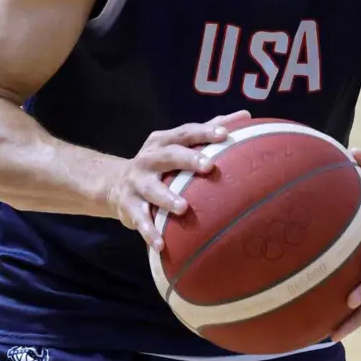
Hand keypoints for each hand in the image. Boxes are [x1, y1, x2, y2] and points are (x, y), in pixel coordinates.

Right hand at [106, 110, 251, 249]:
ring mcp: (137, 182)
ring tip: (183, 208)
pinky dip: (149, 232)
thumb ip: (208, 131)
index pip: (185, 133)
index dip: (203, 132)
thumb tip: (245, 115)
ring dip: (166, 198)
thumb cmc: (161, 163)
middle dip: (187, 160)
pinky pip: (139, 219)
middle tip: (208, 166)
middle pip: (168, 156)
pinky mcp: (129, 206)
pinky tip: (161, 245)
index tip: (224, 134)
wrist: (114, 184)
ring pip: (151, 189)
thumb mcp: (177, 145)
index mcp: (163, 141)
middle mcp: (148, 159)